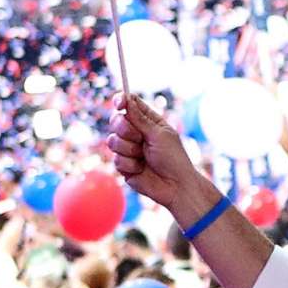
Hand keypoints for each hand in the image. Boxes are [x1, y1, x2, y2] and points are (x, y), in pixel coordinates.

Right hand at [110, 93, 220, 219]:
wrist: (175, 186)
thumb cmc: (173, 158)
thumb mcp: (159, 135)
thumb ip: (140, 119)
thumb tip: (127, 100)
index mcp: (149, 122)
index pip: (130, 105)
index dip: (122, 101)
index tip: (120, 103)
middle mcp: (136, 134)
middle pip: (116, 121)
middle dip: (125, 129)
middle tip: (139, 138)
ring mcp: (129, 149)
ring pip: (112, 141)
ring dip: (129, 149)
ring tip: (143, 157)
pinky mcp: (124, 165)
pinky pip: (116, 160)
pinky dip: (130, 164)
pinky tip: (141, 169)